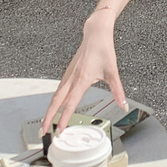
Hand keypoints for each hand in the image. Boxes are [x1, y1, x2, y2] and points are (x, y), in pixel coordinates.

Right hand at [40, 10, 127, 136]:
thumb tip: (123, 104)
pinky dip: (54, 101)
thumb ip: (118, 91)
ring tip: (46, 123)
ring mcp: (68, 75)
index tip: (60, 130)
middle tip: (43, 132)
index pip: (70, 103)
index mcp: (82, 79)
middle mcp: (72, 78)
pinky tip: (54, 107)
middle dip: (48, 118)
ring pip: (55, 96)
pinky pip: (58, 90)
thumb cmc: (103, 50)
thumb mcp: (113, 72)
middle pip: (56, 102)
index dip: (64, 118)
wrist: (96, 34)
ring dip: (49, 110)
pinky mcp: (68, 73)